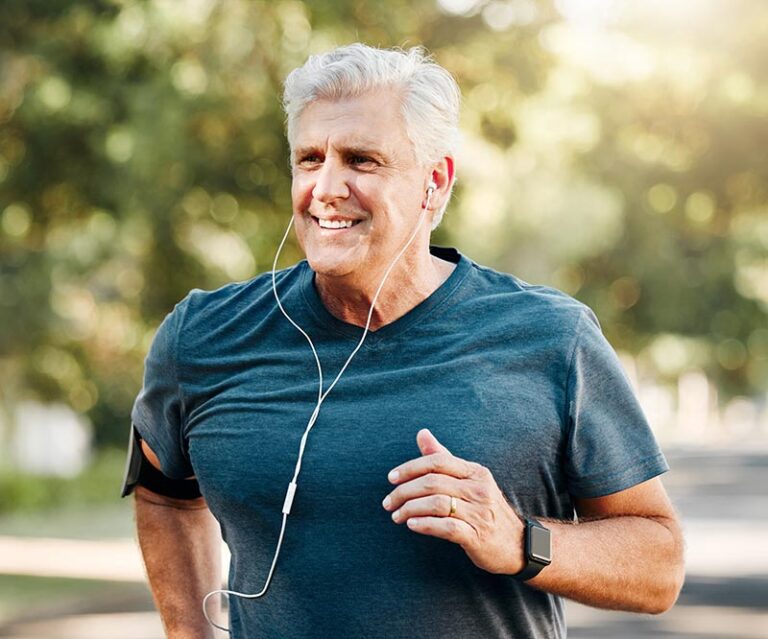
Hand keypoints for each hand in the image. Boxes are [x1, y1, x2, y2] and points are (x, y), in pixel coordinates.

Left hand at [382, 429, 525, 574]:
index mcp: (475, 472)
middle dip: (404, 491)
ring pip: (436, 504)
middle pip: (433, 482)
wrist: (518, 545)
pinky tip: (412, 525)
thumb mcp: (469, 480)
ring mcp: (479, 513)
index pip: (437, 461)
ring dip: (410, 509)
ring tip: (396, 516)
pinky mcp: (477, 536)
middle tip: (388, 502)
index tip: (391, 478)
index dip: (410, 468)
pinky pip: (446, 527)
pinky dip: (425, 524)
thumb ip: (443, 458)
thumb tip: (422, 433)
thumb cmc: (485, 509)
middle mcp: (479, 489)